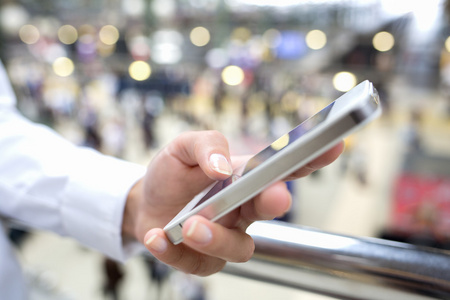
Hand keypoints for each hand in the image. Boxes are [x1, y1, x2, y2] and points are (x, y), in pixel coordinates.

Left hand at [123, 130, 343, 275]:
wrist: (144, 203)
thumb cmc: (171, 173)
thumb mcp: (182, 147)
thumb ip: (206, 145)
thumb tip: (223, 167)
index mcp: (244, 178)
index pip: (282, 169)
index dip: (309, 159)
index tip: (332, 145)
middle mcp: (243, 209)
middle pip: (270, 209)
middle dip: (274, 203)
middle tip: (274, 196)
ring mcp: (227, 237)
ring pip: (239, 247)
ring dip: (216, 237)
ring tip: (189, 226)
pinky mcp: (204, 260)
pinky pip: (197, 263)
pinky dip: (174, 252)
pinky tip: (157, 237)